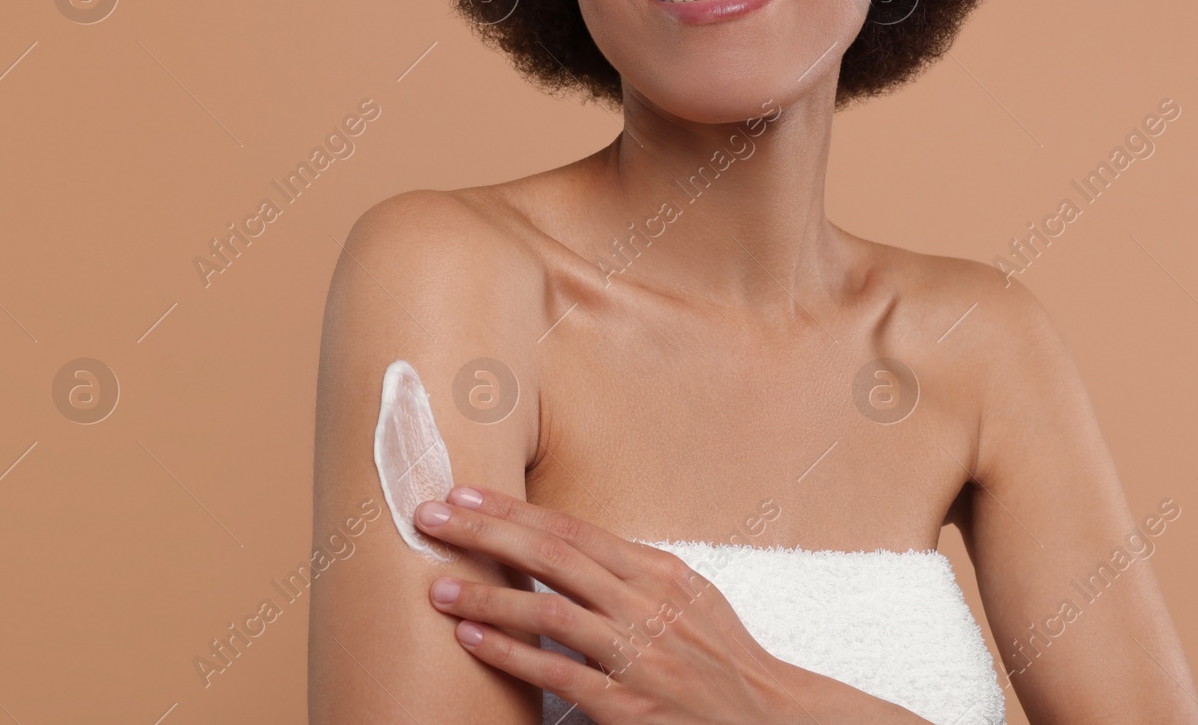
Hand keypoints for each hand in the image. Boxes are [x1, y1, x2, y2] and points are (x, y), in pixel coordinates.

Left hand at [413, 485, 807, 724]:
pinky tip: (474, 638)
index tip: (465, 494)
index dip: (514, 510)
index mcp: (660, 572)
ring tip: (440, 585)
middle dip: (487, 533)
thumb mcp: (687, 598)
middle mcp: (648, 605)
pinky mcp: (627, 705)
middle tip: (431, 518)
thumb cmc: (719, 658)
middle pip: (554, 557)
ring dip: (490, 595)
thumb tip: (567, 548)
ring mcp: (638, 655)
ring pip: (551, 613)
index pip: (574, 531)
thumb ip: (630, 574)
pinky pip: (559, 673)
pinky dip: (512, 654)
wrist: (766, 718)